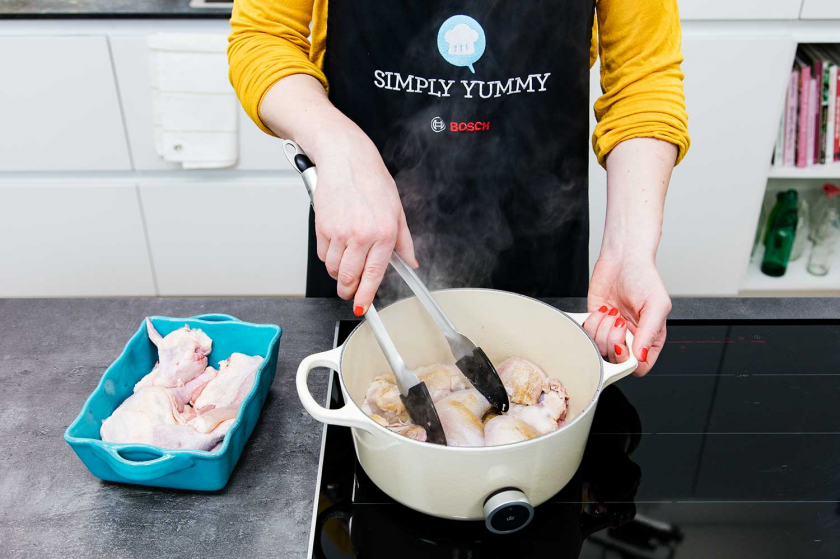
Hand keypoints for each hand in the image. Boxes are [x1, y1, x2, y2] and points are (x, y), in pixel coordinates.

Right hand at [311, 125, 417, 313]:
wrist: (345, 158)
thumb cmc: (371, 180)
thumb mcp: (396, 210)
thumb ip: (404, 241)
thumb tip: (411, 262)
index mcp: (384, 233)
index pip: (374, 274)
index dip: (365, 296)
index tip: (361, 306)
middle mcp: (362, 234)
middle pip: (348, 278)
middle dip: (348, 290)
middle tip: (350, 290)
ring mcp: (340, 231)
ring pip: (333, 269)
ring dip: (338, 272)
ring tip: (346, 259)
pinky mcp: (322, 226)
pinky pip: (322, 254)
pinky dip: (328, 255)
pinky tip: (336, 243)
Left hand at [583, 254, 670, 375]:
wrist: (623, 258)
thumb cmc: (644, 278)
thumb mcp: (656, 304)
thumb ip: (650, 332)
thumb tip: (642, 356)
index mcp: (649, 338)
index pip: (639, 367)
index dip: (628, 361)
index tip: (624, 343)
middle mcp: (630, 338)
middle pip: (616, 361)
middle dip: (612, 341)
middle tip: (618, 320)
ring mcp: (611, 332)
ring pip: (599, 349)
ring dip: (601, 330)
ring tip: (611, 312)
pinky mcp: (596, 323)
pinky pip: (587, 335)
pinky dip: (591, 324)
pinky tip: (601, 311)